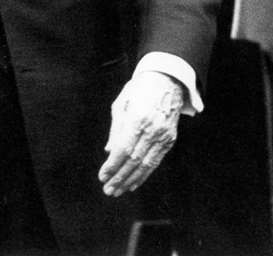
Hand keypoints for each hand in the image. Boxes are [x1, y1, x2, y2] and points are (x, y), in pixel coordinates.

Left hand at [97, 70, 183, 196]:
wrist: (167, 81)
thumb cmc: (140, 90)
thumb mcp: (122, 103)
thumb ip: (116, 129)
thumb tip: (109, 152)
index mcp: (138, 118)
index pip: (123, 149)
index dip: (113, 166)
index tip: (102, 176)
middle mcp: (152, 129)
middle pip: (134, 160)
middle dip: (119, 177)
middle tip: (108, 190)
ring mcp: (163, 136)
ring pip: (146, 165)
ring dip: (131, 180)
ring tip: (118, 191)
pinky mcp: (170, 140)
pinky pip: (156, 162)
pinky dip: (144, 175)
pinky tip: (134, 183)